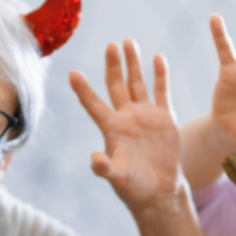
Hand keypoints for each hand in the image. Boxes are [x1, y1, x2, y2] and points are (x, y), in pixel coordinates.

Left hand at [70, 41, 182, 214]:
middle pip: (116, 86)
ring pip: (137, 83)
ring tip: (128, 42)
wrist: (160, 193)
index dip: (83, 90)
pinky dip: (160, 75)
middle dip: (113, 66)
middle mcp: (126, 118)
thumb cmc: (134, 189)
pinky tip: (157, 57)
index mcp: (111, 129)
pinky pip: (161, 91)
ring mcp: (145, 116)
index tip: (72, 73)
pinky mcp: (164, 118)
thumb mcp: (118, 179)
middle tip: (111, 45)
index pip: (93, 104)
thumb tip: (94, 159)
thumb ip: (106, 168)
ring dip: (133, 64)